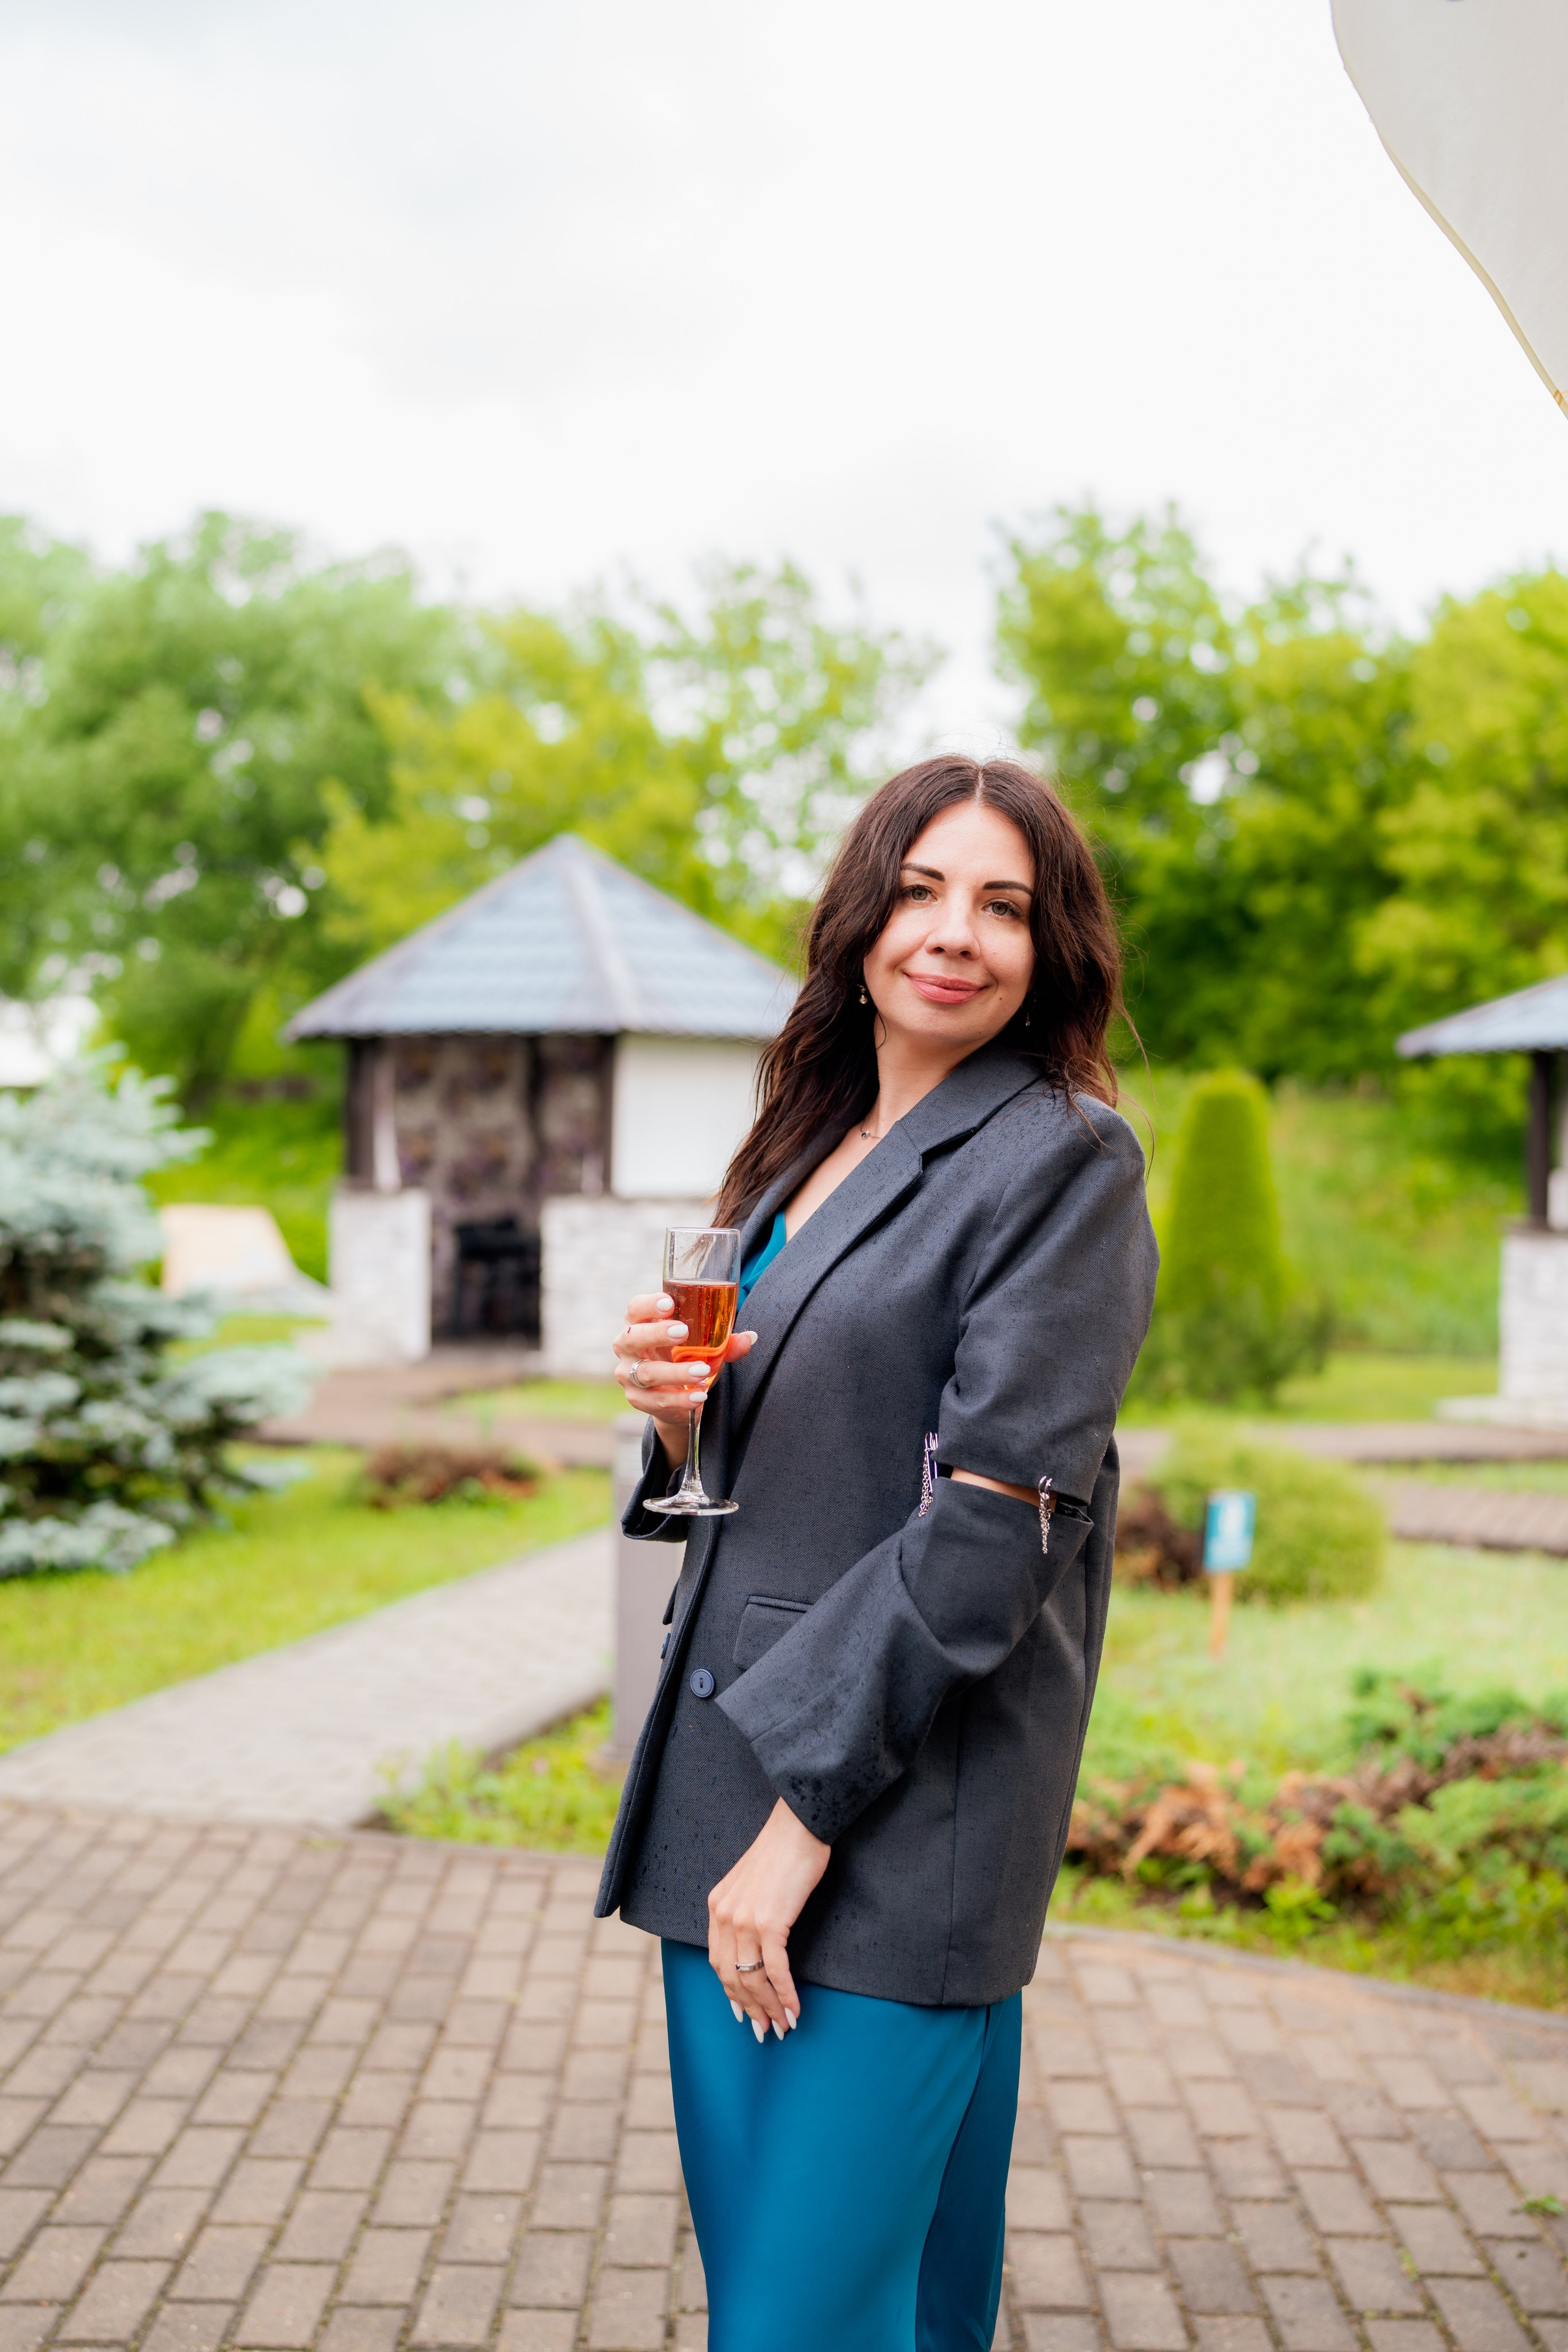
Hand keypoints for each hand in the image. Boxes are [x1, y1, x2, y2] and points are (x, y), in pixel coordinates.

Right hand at [612, 1290, 755, 1467]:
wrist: (674, 1394)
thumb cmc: (684, 1354)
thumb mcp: (702, 1344)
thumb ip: (725, 1342)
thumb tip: (750, 1338)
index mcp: (640, 1323)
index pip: (635, 1308)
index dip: (649, 1305)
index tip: (669, 1303)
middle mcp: (627, 1347)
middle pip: (632, 1337)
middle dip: (656, 1333)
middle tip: (682, 1331)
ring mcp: (628, 1374)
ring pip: (646, 1373)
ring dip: (675, 1372)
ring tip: (703, 1371)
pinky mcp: (637, 1399)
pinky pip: (656, 1400)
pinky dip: (679, 1399)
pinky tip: (699, 1395)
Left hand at [708, 1797, 829, 2040]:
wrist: (799, 1826)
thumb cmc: (783, 1853)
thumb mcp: (751, 1885)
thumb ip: (746, 1912)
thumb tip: (758, 1946)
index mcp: (717, 1907)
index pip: (717, 1962)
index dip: (731, 1993)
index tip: (745, 2013)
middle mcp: (724, 1916)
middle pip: (732, 1977)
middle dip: (750, 2009)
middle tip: (767, 2031)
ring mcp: (744, 1920)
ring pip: (752, 1979)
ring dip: (770, 2008)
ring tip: (784, 2027)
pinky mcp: (769, 1922)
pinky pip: (775, 1970)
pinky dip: (785, 1994)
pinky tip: (795, 2009)